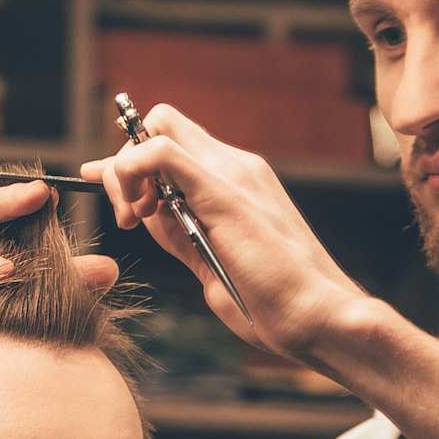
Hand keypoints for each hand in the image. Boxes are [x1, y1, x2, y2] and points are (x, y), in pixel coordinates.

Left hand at [82, 103, 372, 361]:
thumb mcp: (207, 257)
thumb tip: (138, 211)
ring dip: (127, 170)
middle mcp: (236, 164)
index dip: (134, 162)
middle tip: (128, 215)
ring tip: (134, 221)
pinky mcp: (222, 191)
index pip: (174, 140)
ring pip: (158, 127)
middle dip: (127, 161)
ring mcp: (232, 172)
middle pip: (162, 123)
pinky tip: (139, 214)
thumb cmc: (269, 300)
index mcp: (236, 178)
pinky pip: (160, 152)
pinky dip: (132, 171)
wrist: (316, 315)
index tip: (121, 201)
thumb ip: (175, 227)